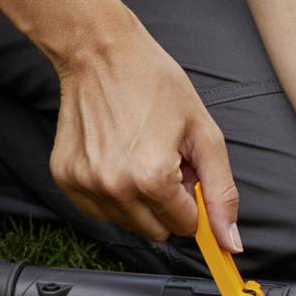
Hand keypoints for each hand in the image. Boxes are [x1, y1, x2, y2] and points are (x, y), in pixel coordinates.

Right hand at [48, 17, 239, 253]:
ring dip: (140, 200)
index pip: (186, 225)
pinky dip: (113, 193)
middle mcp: (115, 187)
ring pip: (127, 223)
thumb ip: (221, 191)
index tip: (187, 171)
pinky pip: (98, 210)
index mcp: (153, 178)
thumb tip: (229, 242)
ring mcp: (85, 185)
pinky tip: (117, 158)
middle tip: (165, 160)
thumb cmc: (154, 84)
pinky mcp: (65, 178)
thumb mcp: (204, 134)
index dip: (193, 199)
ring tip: (140, 154)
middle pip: (157, 231)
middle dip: (168, 204)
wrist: (102, 54)